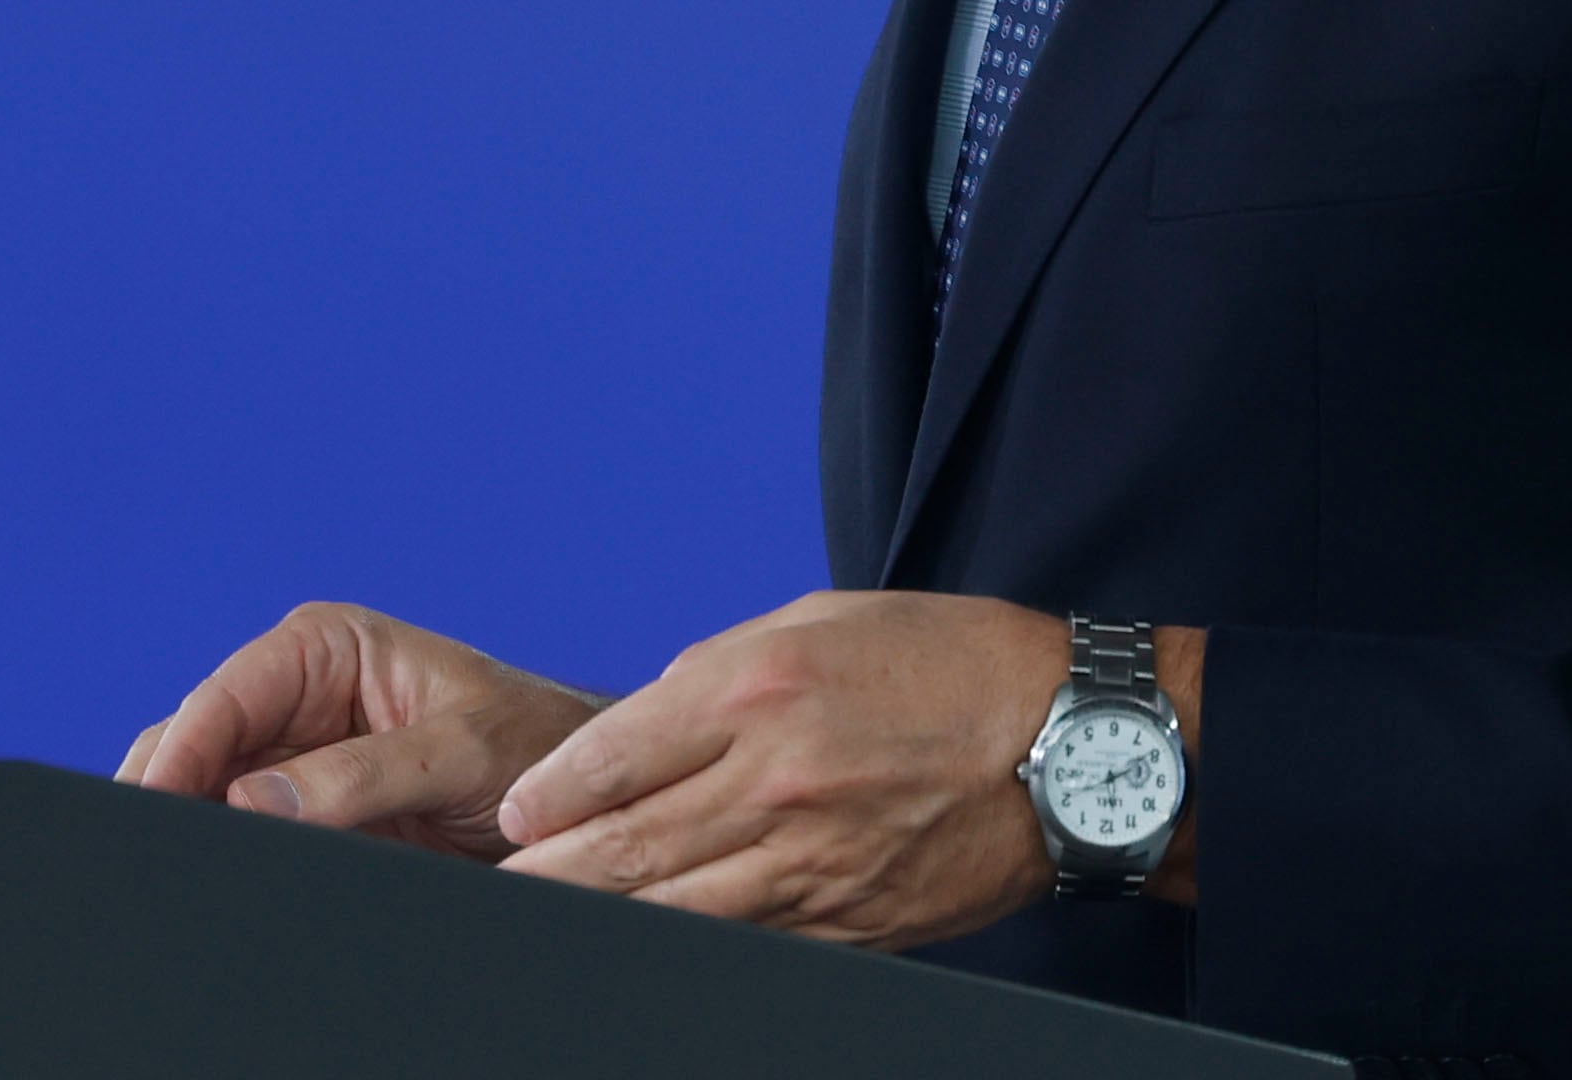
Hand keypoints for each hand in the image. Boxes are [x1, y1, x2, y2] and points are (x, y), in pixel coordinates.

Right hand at [114, 602, 604, 860]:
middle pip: (200, 741)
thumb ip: (359, 773)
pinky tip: (212, 874)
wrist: (589, 798)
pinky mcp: (309, 812)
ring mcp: (298, 756)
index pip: (226, 696)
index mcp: (325, 647)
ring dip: (190, 821)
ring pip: (207, 787)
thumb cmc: (539, 743)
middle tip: (152, 849)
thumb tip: (252, 799)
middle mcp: (299, 694)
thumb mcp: (462, 752)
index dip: (180, 751)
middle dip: (170, 788)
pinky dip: (224, 850)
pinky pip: (246, 830)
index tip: (151, 803)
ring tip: (173, 867)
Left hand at [495, 590, 1078, 946]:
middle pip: (630, 842)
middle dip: (550, 867)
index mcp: (756, 687)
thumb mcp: (814, 628)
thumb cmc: (943, 664)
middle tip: (499, 879)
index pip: (617, 752)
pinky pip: (752, 940)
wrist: (1072, 740)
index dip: (552, 792)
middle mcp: (776, 776)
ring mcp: (816, 859)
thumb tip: (644, 729)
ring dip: (602, 914)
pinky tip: (653, 943)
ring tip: (548, 915)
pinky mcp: (854, 919)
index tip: (516, 812)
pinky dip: (694, 944)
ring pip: (678, 904)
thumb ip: (717, 676)